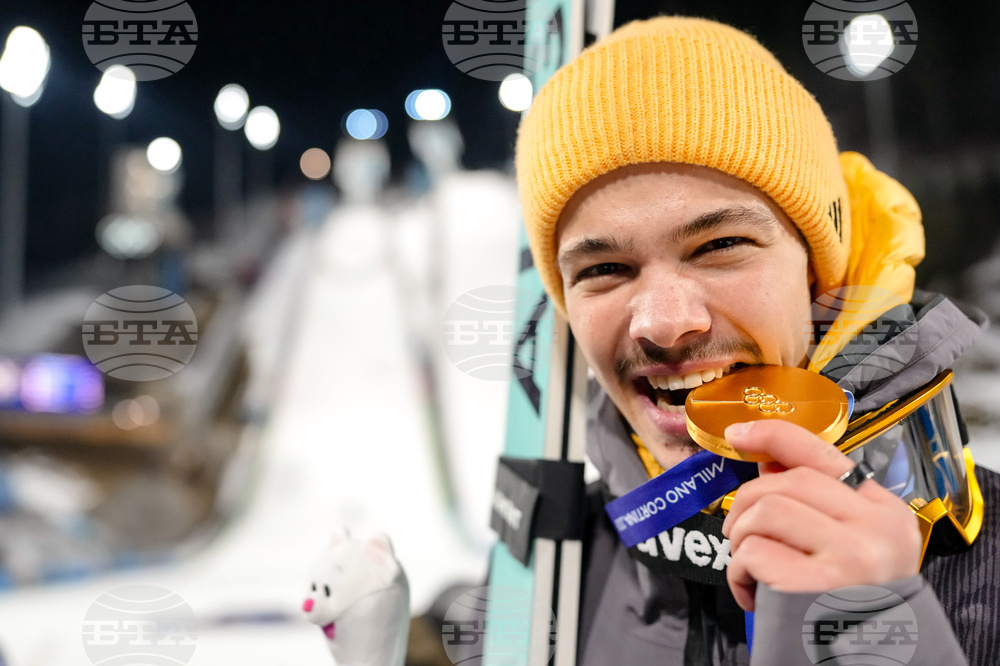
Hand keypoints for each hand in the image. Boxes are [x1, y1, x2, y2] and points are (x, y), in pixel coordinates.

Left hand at [720, 419, 921, 610]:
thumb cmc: (849, 607)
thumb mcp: (850, 548)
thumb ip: (814, 504)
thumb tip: (765, 461)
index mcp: (884, 512)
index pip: (823, 453)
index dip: (773, 435)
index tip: (737, 433)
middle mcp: (875, 528)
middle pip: (784, 482)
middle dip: (745, 506)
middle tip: (741, 538)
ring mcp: (851, 556)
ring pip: (764, 511)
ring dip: (741, 541)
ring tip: (752, 571)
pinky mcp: (817, 586)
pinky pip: (753, 553)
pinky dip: (739, 575)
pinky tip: (756, 597)